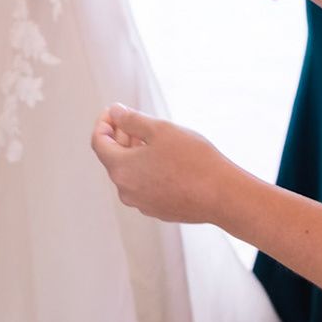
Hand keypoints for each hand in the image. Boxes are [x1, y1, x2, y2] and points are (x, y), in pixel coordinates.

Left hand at [90, 105, 240, 224]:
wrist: (222, 195)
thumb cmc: (193, 160)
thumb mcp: (160, 130)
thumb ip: (132, 120)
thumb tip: (116, 113)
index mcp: (120, 169)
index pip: (98, 142)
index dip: (104, 122)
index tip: (115, 111)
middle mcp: (126, 191)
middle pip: (113, 158)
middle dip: (120, 136)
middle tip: (135, 120)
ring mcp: (142, 203)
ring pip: (130, 173)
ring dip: (134, 153)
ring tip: (154, 138)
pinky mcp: (158, 210)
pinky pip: (144, 186)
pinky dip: (147, 170)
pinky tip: (166, 159)